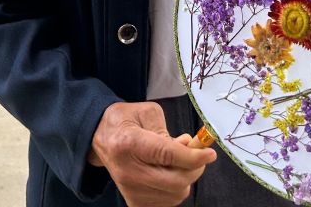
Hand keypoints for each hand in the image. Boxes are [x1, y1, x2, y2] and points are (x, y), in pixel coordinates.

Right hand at [88, 101, 215, 206]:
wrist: (100, 138)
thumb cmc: (124, 121)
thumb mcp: (146, 112)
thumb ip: (168, 130)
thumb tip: (188, 147)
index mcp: (130, 143)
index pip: (168, 155)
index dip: (193, 156)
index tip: (210, 154)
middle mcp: (129, 171)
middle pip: (176, 181)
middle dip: (195, 168)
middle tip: (196, 154)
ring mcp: (130, 190)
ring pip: (175, 194)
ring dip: (185, 178)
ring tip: (175, 161)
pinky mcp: (133, 202)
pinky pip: (168, 202)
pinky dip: (175, 189)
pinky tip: (168, 173)